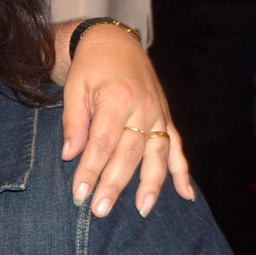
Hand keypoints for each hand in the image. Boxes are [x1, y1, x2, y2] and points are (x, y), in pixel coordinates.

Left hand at [60, 24, 194, 217]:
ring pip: (157, 154)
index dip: (90, 170)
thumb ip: (73, 122)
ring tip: (142, 210)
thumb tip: (70, 154)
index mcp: (117, 98)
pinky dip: (182, 172)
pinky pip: (177, 147)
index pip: (102, 143)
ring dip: (151, 185)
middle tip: (100, 210)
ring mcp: (159, 114)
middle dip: (114, 184)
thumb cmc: (90, 69)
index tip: (79, 194)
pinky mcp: (167, 118)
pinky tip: (186, 195)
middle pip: (129, 153)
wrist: (114, 43)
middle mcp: (143, 108)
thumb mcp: (75, 89)